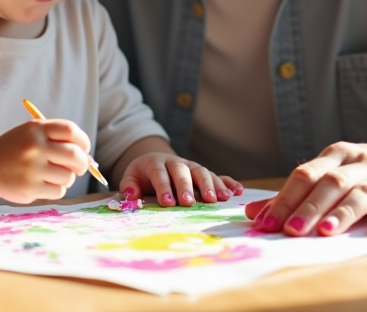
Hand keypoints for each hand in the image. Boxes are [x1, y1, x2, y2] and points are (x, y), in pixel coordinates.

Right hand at [0, 119, 92, 203]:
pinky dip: (56, 189)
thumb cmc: (19, 148)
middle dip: (82, 163)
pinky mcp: (29, 188)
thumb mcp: (34, 133)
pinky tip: (44, 184)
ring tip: (53, 175)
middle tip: (80, 167)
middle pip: (74, 155)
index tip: (84, 148)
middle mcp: (34, 146)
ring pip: (68, 176)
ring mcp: (31, 168)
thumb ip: (60, 140)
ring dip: (67, 178)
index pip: (70, 131)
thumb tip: (88, 159)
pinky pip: (58, 191)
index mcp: (37, 128)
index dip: (83, 141)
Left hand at [119, 153, 242, 206]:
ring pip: (203, 172)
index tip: (167, 203)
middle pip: (184, 171)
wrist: (156, 162)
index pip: (160, 173)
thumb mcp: (131, 177)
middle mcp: (177, 163)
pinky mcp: (203, 173)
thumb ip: (129, 186)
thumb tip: (131, 195)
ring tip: (217, 199)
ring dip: (211, 184)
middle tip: (190, 203)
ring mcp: (192, 167)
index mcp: (156, 163)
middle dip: (187, 187)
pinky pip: (218, 175)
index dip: (164, 187)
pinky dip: (228, 182)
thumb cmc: (143, 175)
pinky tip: (237, 191)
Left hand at [244, 141, 366, 236]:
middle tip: (291, 229)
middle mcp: (362, 161)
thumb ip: (299, 193)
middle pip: (331, 183)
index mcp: (338, 154)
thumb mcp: (337, 173)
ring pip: (362, 193)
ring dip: (343, 212)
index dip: (285, 198)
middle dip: (310, 207)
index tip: (266, 223)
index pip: (306, 174)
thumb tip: (254, 213)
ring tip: (326, 232)